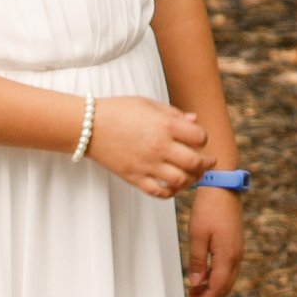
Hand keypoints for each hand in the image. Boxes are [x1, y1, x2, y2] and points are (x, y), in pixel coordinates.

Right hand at [87, 96, 207, 197]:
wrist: (88, 126)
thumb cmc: (118, 111)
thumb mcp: (148, 104)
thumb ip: (173, 114)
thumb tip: (195, 121)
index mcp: (165, 125)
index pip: (199, 137)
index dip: (203, 139)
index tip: (199, 140)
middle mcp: (159, 146)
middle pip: (195, 162)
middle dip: (206, 164)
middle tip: (208, 162)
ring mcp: (147, 165)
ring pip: (180, 181)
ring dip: (191, 179)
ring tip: (192, 175)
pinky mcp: (134, 178)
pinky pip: (159, 192)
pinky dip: (170, 192)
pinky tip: (172, 185)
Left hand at [184, 188, 243, 296]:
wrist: (223, 186)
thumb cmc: (210, 207)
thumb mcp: (197, 235)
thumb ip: (197, 261)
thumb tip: (196, 282)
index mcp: (227, 256)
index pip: (217, 288)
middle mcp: (236, 255)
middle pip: (223, 287)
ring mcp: (236, 249)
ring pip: (225, 278)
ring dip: (210, 288)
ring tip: (193, 295)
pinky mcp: (233, 243)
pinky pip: (226, 267)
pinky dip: (214, 276)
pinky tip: (202, 277)